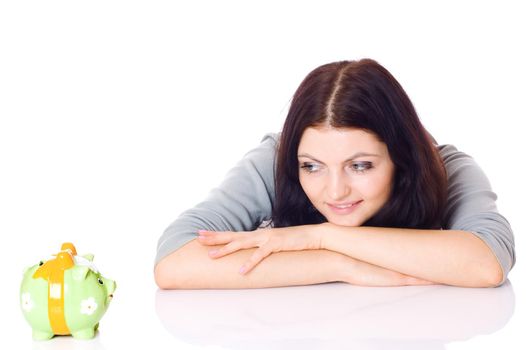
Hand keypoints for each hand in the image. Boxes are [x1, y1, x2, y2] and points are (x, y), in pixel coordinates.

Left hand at [197, 225, 322, 274]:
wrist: (314, 236)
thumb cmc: (295, 242)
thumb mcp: (275, 245)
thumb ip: (264, 248)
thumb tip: (253, 255)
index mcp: (259, 235)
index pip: (234, 234)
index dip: (218, 234)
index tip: (202, 234)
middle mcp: (260, 234)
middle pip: (233, 236)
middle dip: (215, 237)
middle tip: (198, 238)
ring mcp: (267, 238)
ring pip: (242, 244)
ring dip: (226, 250)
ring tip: (211, 256)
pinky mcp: (276, 245)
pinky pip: (260, 255)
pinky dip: (250, 263)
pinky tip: (240, 270)